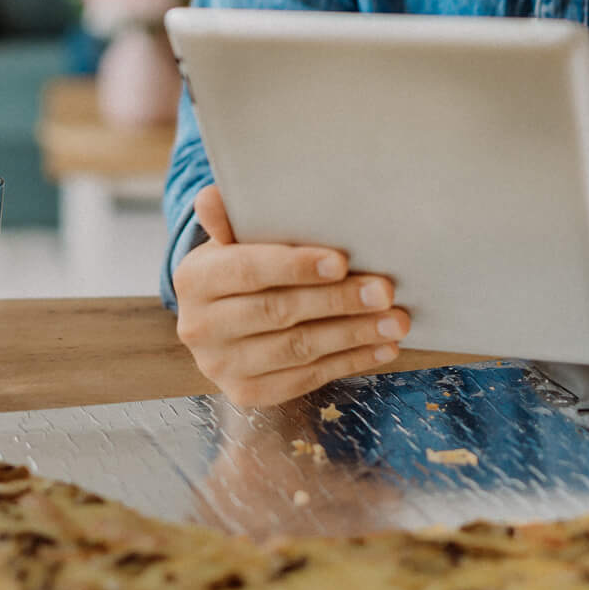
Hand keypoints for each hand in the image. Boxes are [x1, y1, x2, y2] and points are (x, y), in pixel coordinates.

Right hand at [173, 186, 409, 407]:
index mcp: (194, 279)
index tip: (341, 261)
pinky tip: (381, 347)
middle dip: (337, 301)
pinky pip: (306, 378)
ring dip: (353, 335)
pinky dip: (349, 362)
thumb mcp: (232, 239)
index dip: (295, 266)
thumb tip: (213, 196)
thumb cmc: (240, 267)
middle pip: (277, 312)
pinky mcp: (246, 394)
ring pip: (297, 349)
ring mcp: (221, 366)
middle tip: (384, 291)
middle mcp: (199, 327)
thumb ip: (230, 218)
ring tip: (395, 321)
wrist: (221, 322)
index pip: (246, 270)